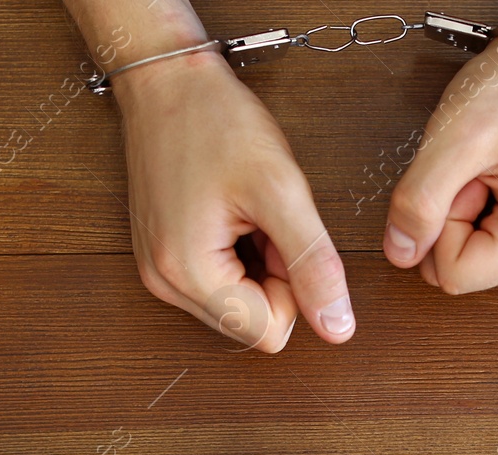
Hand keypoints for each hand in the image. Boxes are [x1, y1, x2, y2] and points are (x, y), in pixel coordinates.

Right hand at [112, 54, 354, 351]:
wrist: (166, 79)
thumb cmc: (214, 120)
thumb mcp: (280, 190)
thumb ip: (313, 264)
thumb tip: (338, 327)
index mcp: (187, 274)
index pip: (270, 332)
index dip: (293, 287)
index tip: (279, 230)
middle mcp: (164, 284)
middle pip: (253, 322)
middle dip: (274, 275)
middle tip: (262, 216)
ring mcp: (160, 271)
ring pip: (239, 303)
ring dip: (257, 263)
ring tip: (244, 209)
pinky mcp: (163, 256)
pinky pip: (220, 281)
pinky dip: (238, 252)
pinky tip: (230, 210)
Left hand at [382, 0, 497, 293]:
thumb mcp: (456, 141)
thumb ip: (420, 202)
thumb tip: (399, 254)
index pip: (451, 273)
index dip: (441, 222)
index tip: (468, 176)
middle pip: (457, 268)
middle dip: (450, 216)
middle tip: (477, 168)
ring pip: (463, 254)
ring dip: (459, 208)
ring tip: (488, 166)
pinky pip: (476, 238)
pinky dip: (470, 205)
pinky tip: (493, 172)